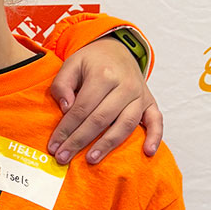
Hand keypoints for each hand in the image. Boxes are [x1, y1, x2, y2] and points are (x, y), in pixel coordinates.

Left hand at [47, 35, 162, 163]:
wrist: (117, 50)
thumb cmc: (91, 61)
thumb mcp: (71, 63)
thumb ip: (62, 84)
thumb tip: (66, 109)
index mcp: (103, 75)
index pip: (82, 108)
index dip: (67, 129)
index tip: (54, 145)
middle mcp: (125, 86)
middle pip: (101, 119)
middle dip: (79, 141)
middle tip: (63, 157)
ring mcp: (140, 95)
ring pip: (125, 124)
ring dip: (108, 145)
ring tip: (91, 159)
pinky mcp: (150, 102)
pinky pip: (156, 121)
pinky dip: (155, 137)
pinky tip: (147, 152)